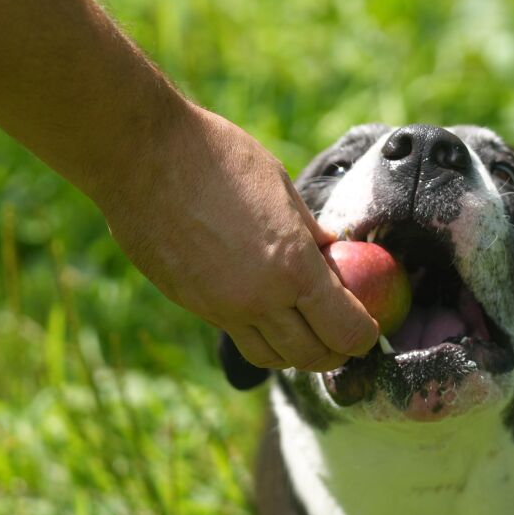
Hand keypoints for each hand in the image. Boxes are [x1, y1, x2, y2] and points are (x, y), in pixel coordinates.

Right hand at [98, 102, 380, 372]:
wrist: (142, 157)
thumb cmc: (218, 157)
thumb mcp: (281, 187)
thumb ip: (309, 232)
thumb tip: (333, 255)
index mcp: (292, 267)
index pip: (346, 329)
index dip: (365, 336)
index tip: (371, 328)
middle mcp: (260, 300)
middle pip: (311, 356)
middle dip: (336, 353)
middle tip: (346, 338)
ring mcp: (221, 308)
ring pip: (271, 357)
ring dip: (297, 353)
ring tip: (308, 332)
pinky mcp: (193, 305)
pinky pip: (237, 336)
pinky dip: (261, 336)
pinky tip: (266, 313)